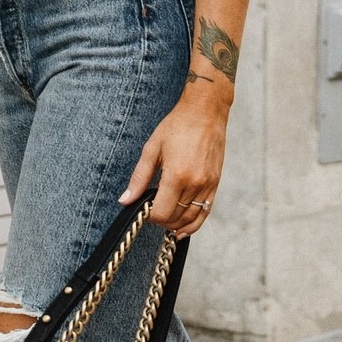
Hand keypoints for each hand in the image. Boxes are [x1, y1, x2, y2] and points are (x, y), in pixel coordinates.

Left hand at [119, 79, 228, 235]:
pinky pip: (206, 212)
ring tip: (164, 222)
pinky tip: (182, 229)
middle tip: (151, 212)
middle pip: (176, 217)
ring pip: (191, 218)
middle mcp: (195, 183)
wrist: (205, 111)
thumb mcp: (152, 149)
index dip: (150, 216)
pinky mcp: (215, 183)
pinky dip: (194, 224)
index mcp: (177, 175)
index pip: (162, 212)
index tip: (143, 209)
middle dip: (161, 220)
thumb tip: (125, 200)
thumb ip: (139, 178)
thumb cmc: (177, 126)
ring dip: (176, 224)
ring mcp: (208, 184)